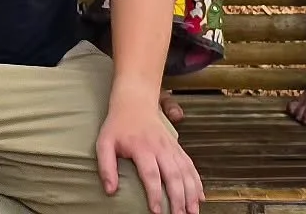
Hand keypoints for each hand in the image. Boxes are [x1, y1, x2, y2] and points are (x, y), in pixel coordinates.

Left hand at [97, 84, 202, 213]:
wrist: (135, 102)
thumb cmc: (118, 125)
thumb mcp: (104, 142)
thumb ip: (106, 166)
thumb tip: (110, 190)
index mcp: (142, 147)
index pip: (151, 174)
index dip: (154, 194)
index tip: (156, 211)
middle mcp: (160, 148)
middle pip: (173, 175)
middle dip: (178, 198)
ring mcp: (171, 147)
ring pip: (185, 172)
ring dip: (191, 193)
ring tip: (193, 211)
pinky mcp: (177, 147)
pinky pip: (190, 165)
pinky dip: (197, 182)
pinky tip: (201, 196)